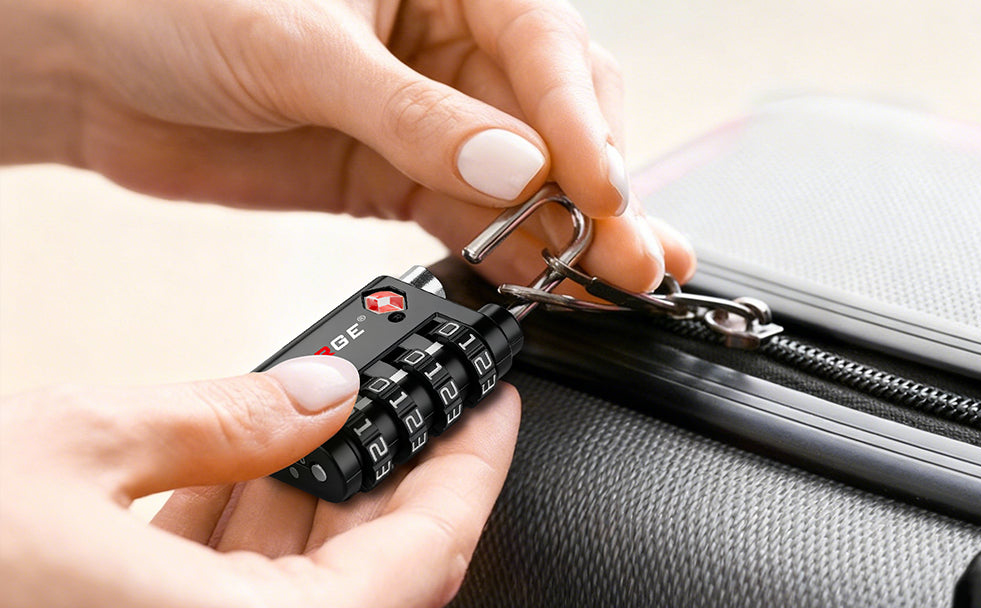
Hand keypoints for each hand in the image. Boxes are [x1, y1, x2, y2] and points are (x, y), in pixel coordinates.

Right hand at [0, 355, 520, 606]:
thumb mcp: (65, 453)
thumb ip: (218, 420)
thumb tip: (318, 396)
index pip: (425, 559)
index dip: (472, 471)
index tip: (494, 407)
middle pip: (373, 576)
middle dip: (390, 476)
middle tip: (405, 396)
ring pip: (304, 590)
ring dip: (314, 504)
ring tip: (322, 416)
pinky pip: (235, 605)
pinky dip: (245, 542)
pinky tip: (239, 471)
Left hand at [3, 0, 694, 291]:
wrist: (86, 67)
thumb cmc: (170, 4)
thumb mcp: (300, 47)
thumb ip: (412, 115)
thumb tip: (512, 167)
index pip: (543, 44)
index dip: (580, 123)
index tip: (602, 189)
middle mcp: (447, 46)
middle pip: (554, 119)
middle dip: (597, 190)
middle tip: (632, 253)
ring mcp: (425, 118)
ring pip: (522, 180)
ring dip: (568, 234)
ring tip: (614, 280)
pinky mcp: (393, 176)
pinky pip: (468, 219)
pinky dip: (505, 255)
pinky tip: (545, 283)